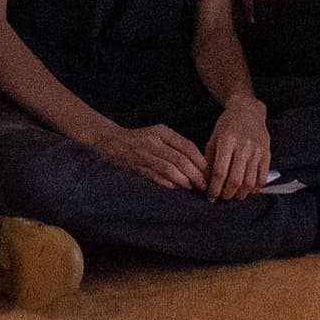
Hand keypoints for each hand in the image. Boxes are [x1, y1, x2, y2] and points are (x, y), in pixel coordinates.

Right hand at [84, 123, 209, 193]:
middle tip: (204, 186)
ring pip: (169, 168)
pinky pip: (153, 175)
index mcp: (162, 132)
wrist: (110, 141)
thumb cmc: (139, 141)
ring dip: (183, 180)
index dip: (201, 161)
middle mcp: (154, 141)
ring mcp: (143, 153)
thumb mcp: (158, 136)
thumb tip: (198, 165)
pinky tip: (174, 187)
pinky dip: (166, 182)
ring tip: (191, 188)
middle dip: (196, 175)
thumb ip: (175, 146)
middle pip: (181, 159)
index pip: (188, 146)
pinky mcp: (134, 165)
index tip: (209, 173)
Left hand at [201, 97, 270, 201]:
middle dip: (227, 194)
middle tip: (222, 197)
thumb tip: (206, 183)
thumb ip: (209, 160)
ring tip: (234, 195)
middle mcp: (243, 146)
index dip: (214, 187)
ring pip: (249, 181)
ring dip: (241, 194)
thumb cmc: (227, 125)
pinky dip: (255, 188)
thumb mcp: (213, 139)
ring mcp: (257, 150)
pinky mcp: (267, 153)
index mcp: (226, 141)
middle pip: (235, 180)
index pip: (220, 171)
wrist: (248, 110)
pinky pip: (262, 177)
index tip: (210, 196)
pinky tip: (248, 190)